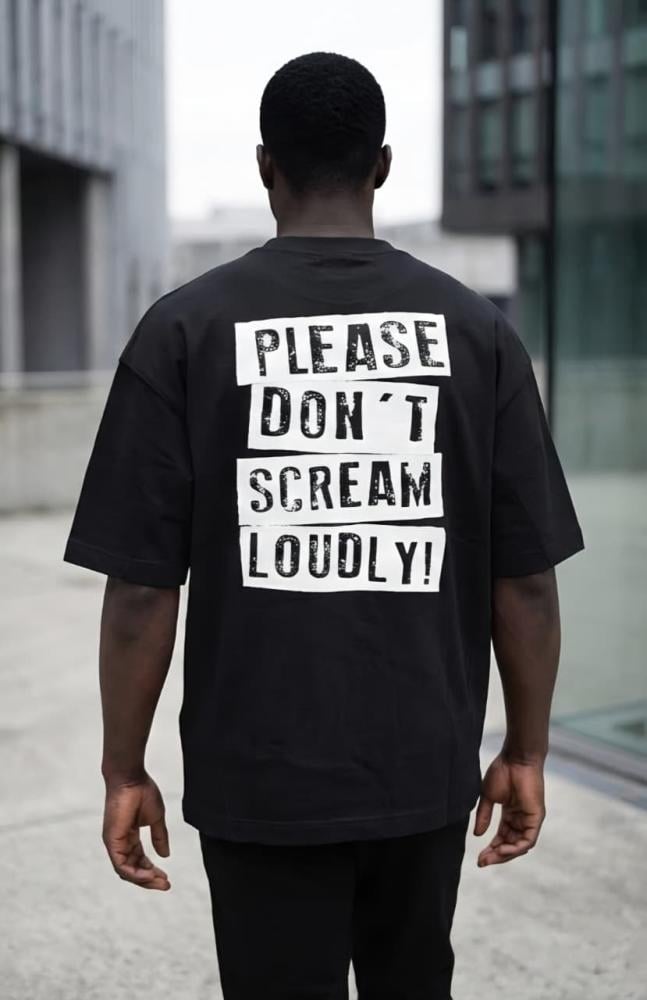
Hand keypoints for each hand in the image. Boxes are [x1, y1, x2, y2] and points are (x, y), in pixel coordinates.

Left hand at [102, 773, 170, 889]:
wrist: (131, 777)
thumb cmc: (142, 791)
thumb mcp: (156, 818)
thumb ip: (159, 836)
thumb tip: (165, 855)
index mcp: (129, 836)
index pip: (139, 860)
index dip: (152, 870)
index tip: (166, 877)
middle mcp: (120, 842)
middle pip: (133, 869)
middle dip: (149, 879)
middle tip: (166, 885)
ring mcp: (114, 843)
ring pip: (126, 871)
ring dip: (144, 879)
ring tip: (160, 882)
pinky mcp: (111, 841)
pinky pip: (121, 865)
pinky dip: (135, 873)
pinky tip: (149, 875)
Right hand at [474, 752, 545, 866]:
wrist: (515, 758)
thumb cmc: (503, 772)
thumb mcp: (488, 797)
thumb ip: (484, 816)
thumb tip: (478, 835)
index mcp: (511, 814)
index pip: (502, 838)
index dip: (491, 848)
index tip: (479, 857)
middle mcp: (521, 820)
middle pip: (510, 845)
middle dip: (496, 855)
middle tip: (481, 862)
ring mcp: (530, 820)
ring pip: (519, 846)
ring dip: (504, 854)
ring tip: (489, 858)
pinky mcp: (536, 818)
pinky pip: (528, 840)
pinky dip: (516, 848)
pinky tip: (503, 850)